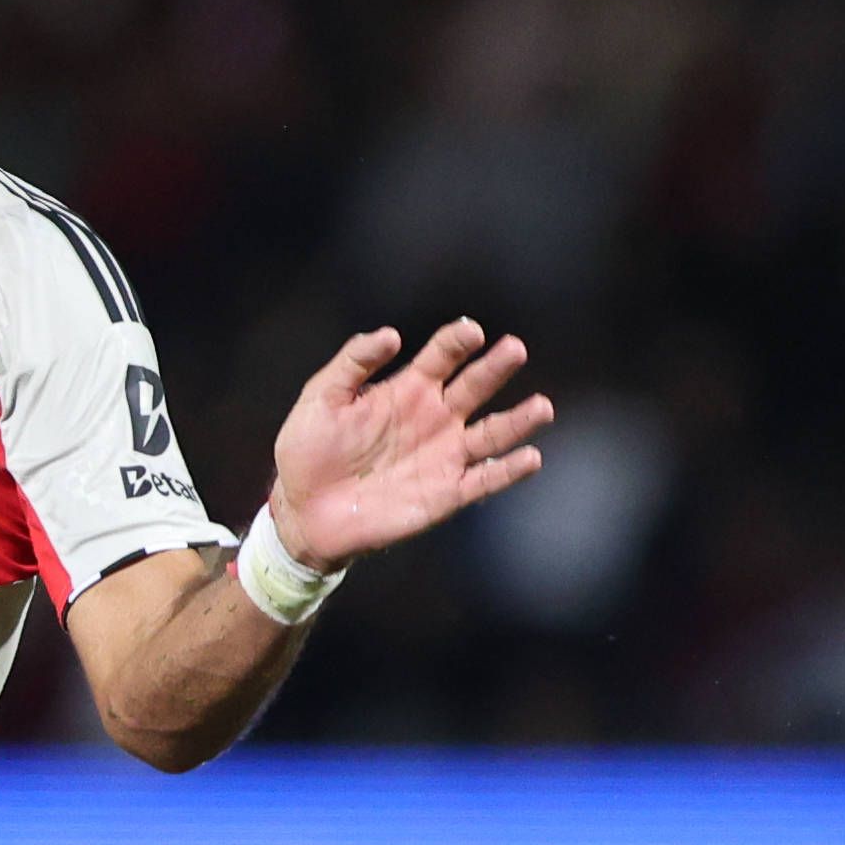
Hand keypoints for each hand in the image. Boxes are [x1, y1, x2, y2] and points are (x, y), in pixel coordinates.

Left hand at [263, 319, 551, 570]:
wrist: (302, 512)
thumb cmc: (309, 452)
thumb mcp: (320, 400)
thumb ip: (351, 364)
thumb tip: (391, 334)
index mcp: (407, 390)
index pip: (442, 357)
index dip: (457, 342)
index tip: (471, 331)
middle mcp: (434, 418)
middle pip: (474, 387)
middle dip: (495, 367)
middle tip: (513, 349)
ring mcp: (443, 455)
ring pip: (492, 433)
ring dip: (518, 420)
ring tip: (541, 407)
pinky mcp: (445, 493)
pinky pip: (484, 480)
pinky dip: (508, 471)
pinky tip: (530, 458)